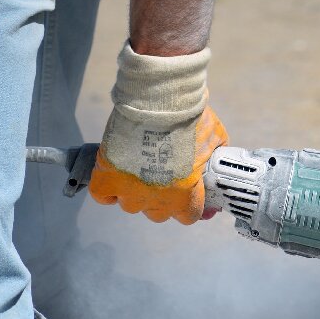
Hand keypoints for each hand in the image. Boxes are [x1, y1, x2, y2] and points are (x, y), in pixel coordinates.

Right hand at [89, 43, 227, 224]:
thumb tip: (214, 171)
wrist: (158, 101)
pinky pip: (104, 196)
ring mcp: (130, 193)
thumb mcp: (215, 141)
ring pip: (131, 205)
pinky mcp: (106, 180)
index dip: (188, 204)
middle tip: (162, 173)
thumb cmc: (191, 119)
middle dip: (162, 198)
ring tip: (138, 167)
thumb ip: (214, 162)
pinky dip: (108, 189)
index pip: (188, 217)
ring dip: (134, 191)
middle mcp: (157, 202)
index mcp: (185, 197)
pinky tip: (115, 175)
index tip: (188, 193)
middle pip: (158, 213)